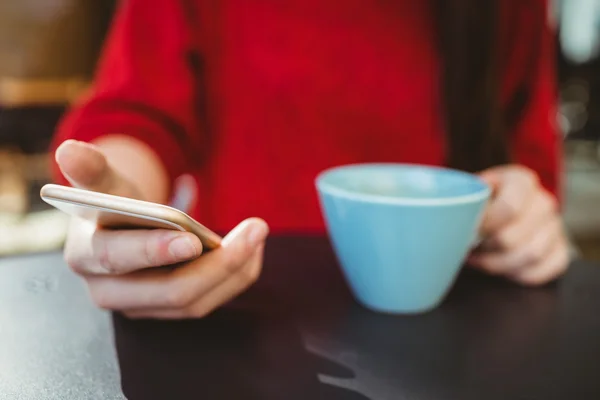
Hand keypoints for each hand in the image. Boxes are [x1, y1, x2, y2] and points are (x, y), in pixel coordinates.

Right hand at [56, 139, 268, 318]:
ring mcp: (141, 307)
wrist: (122, 228)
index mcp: (85, 257)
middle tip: (255, 230)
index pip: (117, 259)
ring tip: (257, 233)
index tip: (193, 239)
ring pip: (196, 302)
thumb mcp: (104, 183)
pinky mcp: (167, 309)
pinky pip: (208, 301)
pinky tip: (252, 248)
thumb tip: (69, 150)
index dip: (154, 251)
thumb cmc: (114, 202)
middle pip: (171, 292)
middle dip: (218, 265)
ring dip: (234, 270)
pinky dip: (235, 276)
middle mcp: (109, 292)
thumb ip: (92, 168)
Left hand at [468, 165, 568, 285]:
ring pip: (528, 257)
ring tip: (478, 259)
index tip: (468, 231)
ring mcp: (554, 227)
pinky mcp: (559, 251)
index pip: (508, 208)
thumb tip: (452, 220)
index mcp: (521, 181)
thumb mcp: (470, 192)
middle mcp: (543, 202)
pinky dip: (515, 275)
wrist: (497, 209)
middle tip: (469, 247)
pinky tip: (500, 267)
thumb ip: (463, 202)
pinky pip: (540, 272)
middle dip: (485, 249)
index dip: (485, 226)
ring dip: (497, 264)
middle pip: (513, 237)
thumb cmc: (479, 202)